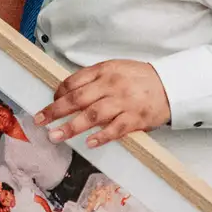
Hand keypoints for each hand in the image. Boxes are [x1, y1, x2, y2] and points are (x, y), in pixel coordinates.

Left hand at [36, 60, 171, 148]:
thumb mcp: (116, 69)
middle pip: (77, 98)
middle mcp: (112, 85)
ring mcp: (124, 102)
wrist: (172, 85)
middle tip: (39, 120)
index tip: (50, 102)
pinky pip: (115, 129)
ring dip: (71, 126)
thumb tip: (68, 93)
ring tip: (55, 135)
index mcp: (105, 70)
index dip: (58, 93)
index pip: (74, 81)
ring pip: (92, 115)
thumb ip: (95, 79)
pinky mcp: (136, 118)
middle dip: (55, 110)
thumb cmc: (141, 79)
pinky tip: (89, 143)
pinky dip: (101, 136)